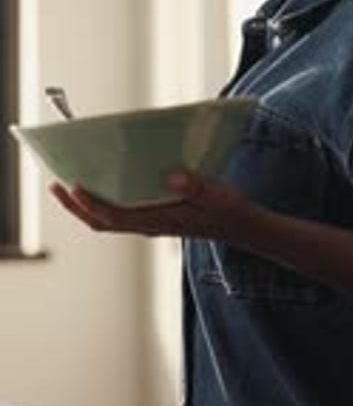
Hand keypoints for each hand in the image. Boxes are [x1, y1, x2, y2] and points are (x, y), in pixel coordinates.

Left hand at [49, 171, 254, 241]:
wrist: (244, 229)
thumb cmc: (231, 211)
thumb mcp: (219, 196)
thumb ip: (196, 187)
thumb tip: (171, 176)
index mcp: (161, 221)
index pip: (116, 215)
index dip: (91, 203)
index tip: (73, 186)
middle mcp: (150, 225)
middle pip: (102, 221)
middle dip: (76, 206)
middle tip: (55, 184)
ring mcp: (151, 223)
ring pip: (108, 220)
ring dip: (85, 206)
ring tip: (68, 184)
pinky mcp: (155, 218)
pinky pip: (120, 214)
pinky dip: (103, 203)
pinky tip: (101, 185)